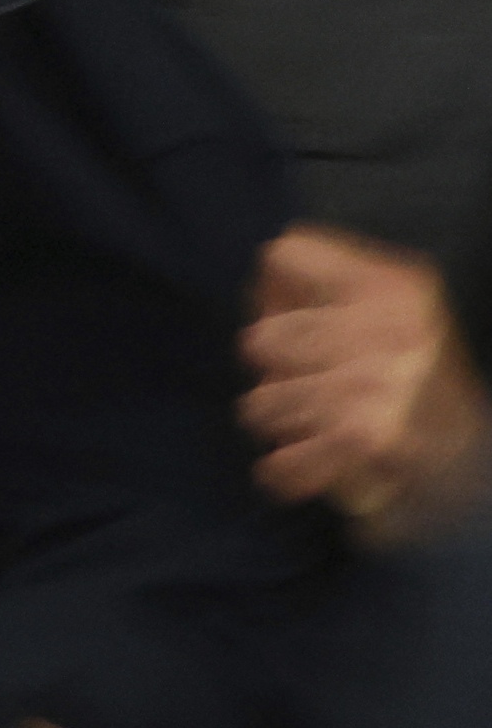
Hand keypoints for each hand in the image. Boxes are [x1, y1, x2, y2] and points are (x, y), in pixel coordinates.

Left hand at [245, 229, 491, 548]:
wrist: (480, 456)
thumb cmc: (425, 379)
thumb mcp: (397, 311)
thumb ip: (328, 288)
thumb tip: (258, 290)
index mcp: (393, 286)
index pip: (287, 256)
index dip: (272, 293)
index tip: (287, 318)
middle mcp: (384, 328)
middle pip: (260, 338)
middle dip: (275, 369)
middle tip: (309, 384)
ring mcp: (371, 386)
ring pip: (260, 404)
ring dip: (283, 421)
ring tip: (321, 423)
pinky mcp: (361, 442)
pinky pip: (278, 462)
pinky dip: (286, 472)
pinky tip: (313, 463)